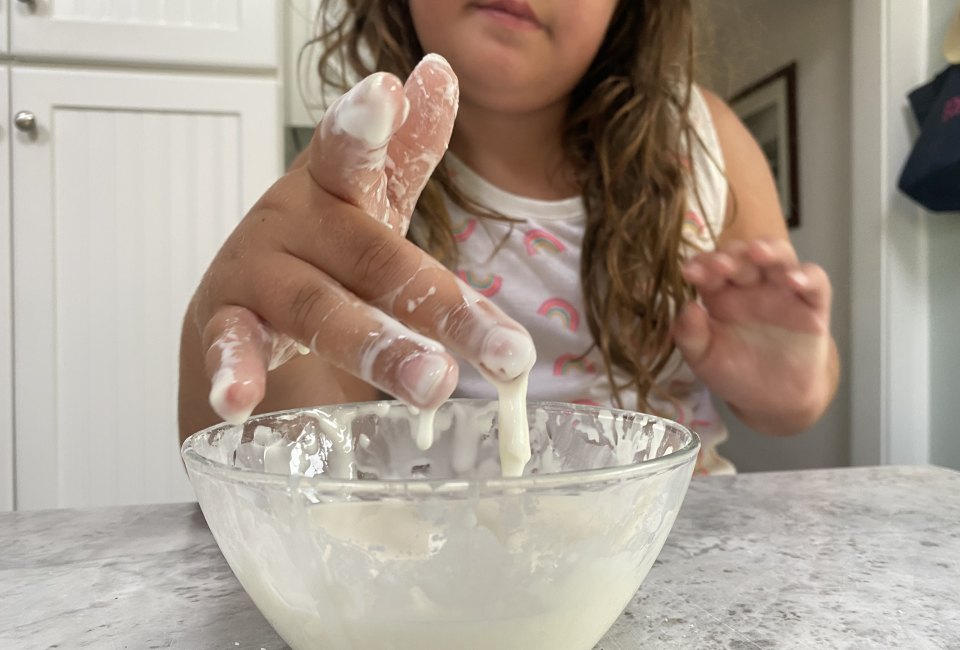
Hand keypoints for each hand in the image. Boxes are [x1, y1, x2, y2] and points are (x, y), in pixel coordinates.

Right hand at [187, 55, 533, 425]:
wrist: (243, 294)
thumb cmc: (323, 246)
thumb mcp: (369, 196)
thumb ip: (406, 147)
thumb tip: (438, 74)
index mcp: (335, 189)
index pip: (356, 154)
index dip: (371, 126)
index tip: (393, 90)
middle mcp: (296, 224)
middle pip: (372, 259)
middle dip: (440, 304)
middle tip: (504, 350)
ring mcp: (259, 275)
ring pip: (318, 310)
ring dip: (378, 346)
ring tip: (433, 382)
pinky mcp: (226, 324)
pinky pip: (232, 349)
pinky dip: (234, 373)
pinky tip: (237, 399)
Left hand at [672, 239, 836, 433]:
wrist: (771, 400)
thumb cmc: (733, 372)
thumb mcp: (703, 358)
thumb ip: (690, 336)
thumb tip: (686, 307)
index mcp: (720, 293)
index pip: (710, 267)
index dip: (701, 264)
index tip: (689, 272)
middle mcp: (750, 285)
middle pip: (743, 255)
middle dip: (731, 255)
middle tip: (719, 264)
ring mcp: (782, 291)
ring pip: (780, 257)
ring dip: (769, 250)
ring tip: (757, 252)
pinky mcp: (813, 305)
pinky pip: (816, 283)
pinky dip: (807, 276)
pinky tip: (793, 281)